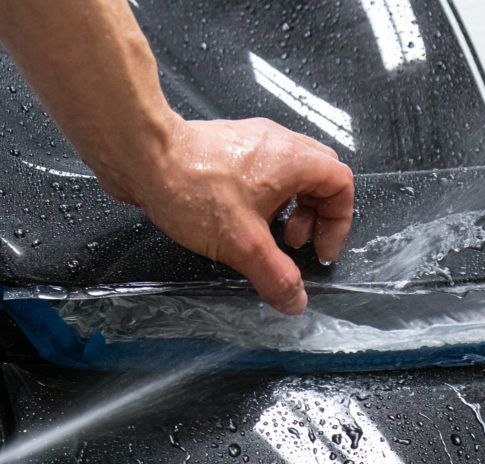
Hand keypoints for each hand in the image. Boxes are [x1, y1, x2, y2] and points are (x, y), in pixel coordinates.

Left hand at [115, 117, 353, 314]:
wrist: (142, 157)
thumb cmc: (194, 191)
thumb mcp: (242, 244)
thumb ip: (275, 275)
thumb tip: (295, 301)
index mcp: (294, 159)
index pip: (341, 184)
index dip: (337, 223)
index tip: (317, 252)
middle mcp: (277, 142)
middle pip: (318, 177)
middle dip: (313, 215)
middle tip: (292, 243)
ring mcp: (250, 140)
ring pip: (287, 173)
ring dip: (286, 207)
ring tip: (265, 234)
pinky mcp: (224, 147)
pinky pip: (258, 171)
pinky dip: (260, 197)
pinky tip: (235, 220)